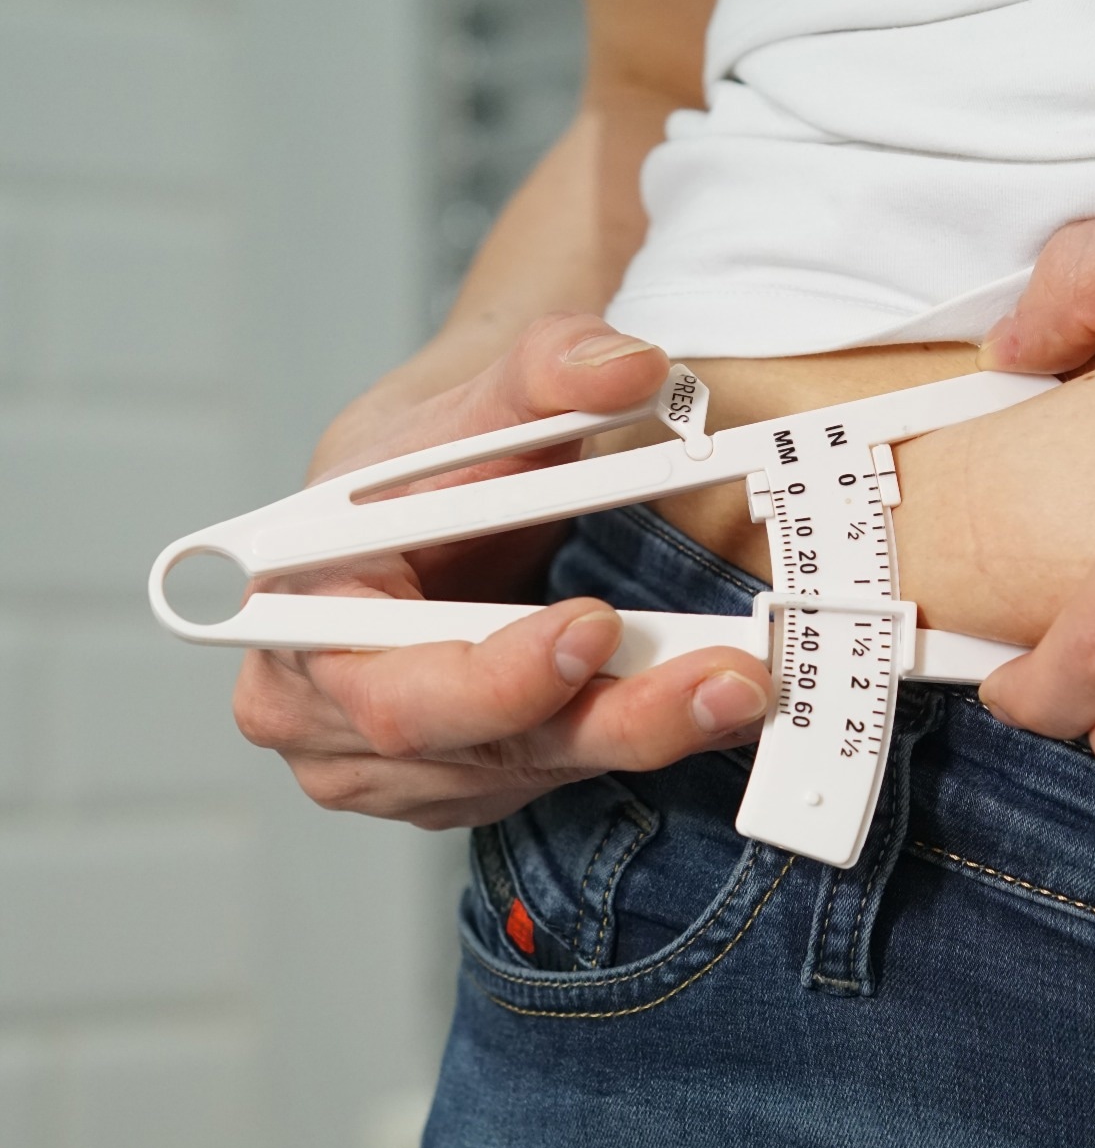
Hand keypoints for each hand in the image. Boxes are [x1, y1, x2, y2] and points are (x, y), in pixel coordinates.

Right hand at [231, 315, 774, 828]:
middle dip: (612, 716)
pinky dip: (643, 738)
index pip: (387, 683)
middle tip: (726, 679)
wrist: (430, 506)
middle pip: (478, 747)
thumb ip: (548, 366)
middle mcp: (330, 719)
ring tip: (744, 685)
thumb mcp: (477, 396)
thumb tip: (629, 366)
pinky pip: (563, 775)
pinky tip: (710, 705)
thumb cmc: (425, 464)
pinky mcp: (469, 781)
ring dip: (651, 732)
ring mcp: (400, 768)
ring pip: (539, 768)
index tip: (595, 625)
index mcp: (297, 619)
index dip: (492, 675)